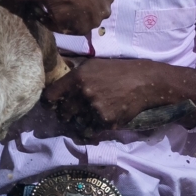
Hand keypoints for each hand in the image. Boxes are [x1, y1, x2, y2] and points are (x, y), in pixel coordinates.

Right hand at [0, 0, 112, 34]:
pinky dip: (58, 25)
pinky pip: (68, 30)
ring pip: (81, 24)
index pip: (100, 4)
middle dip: (82, 14)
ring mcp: (94, 22)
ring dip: (69, 20)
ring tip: (55, 11)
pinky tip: (50, 15)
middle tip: (66, 8)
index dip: (88, 4)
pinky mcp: (81, 31)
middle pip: (93, 16)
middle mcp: (105, 11)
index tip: (76, 1)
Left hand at [43, 58, 195, 140]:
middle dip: (67, 114)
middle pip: (63, 113)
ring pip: (77, 123)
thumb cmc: (118, 71)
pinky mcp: (106, 121)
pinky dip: (97, 126)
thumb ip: (74, 76)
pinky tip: (108, 116)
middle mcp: (83, 93)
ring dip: (82, 122)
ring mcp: (94, 108)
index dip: (51, 103)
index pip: (50, 97)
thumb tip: (56, 85)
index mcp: (77, 77)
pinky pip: (93, 130)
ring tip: (94, 113)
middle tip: (76, 112)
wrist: (145, 82)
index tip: (54, 106)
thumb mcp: (93, 65)